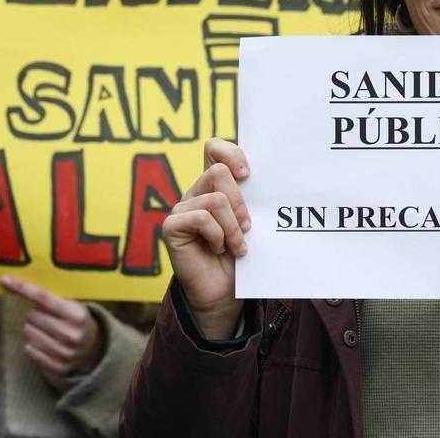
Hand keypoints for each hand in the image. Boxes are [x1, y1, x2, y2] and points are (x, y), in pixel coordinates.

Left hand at [0, 275, 103, 375]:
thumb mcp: (72, 305)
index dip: (23, 287)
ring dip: (32, 329)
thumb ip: (51, 297)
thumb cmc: (76, 320)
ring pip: (28, 333)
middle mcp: (71, 334)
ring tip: (46, 330)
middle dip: (34, 313)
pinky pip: (29, 350)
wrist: (92, 348)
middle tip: (45, 316)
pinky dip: (33, 344)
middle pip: (31, 315)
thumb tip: (17, 283)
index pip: (43, 297)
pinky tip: (45, 342)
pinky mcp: (57, 366)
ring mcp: (64, 352)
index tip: (6, 280)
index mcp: (77, 315)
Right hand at [162, 137, 251, 339]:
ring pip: (215, 199)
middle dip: (241, 202)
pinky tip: (218, 250)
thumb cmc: (240, 254)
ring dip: (233, 226)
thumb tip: (267, 175)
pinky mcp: (171, 227)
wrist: (225, 291)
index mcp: (214, 185)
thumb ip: (250, 196)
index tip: (248, 174)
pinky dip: (218, 236)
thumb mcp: (250, 220)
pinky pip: (202, 218)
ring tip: (237, 245)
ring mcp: (181, 209)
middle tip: (248, 226)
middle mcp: (195, 191)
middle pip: (219, 172)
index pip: (214, 148)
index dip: (231, 153)